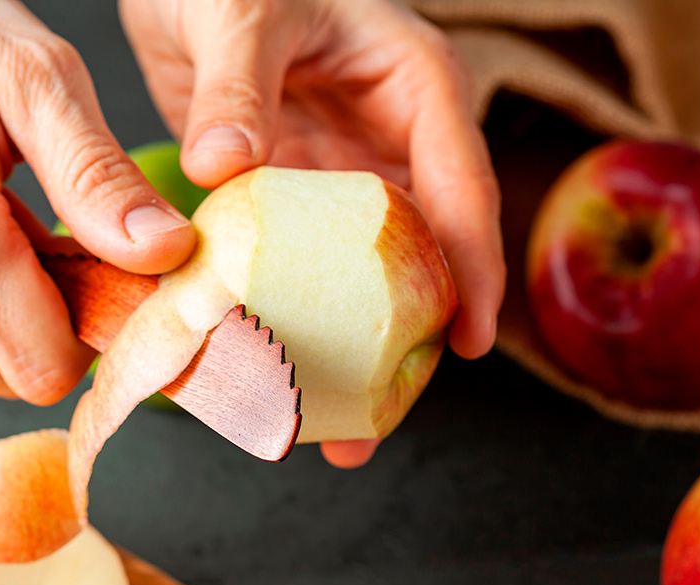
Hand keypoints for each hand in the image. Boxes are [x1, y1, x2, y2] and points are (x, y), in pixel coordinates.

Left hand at [122, 0, 505, 466]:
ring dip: (350, 348)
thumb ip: (238, 85)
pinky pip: (303, 268)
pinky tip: (272, 368)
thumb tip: (226, 166)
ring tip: (333, 428)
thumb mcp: (243, 10)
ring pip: (365, 275)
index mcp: (417, 88)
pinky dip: (291, 318)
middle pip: (423, 253)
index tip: (468, 340)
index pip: (463, 186)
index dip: (473, 267)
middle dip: (410, 338)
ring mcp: (343, 173)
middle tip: (384, 418)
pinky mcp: (293, 194)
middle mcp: (392, 139)